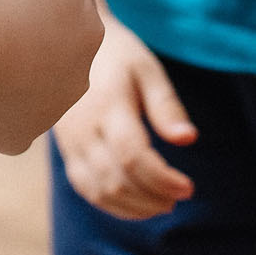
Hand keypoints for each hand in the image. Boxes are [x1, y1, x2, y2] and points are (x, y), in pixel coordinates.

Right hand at [0, 0, 132, 154]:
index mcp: (89, 33)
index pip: (72, 14)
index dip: (40, 1)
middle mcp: (77, 79)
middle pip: (54, 55)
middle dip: (30, 41)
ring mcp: (46, 114)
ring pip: (30, 90)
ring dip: (11, 75)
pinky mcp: (15, 139)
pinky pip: (4, 119)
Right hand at [53, 14, 197, 218]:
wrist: (67, 47)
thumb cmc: (116, 56)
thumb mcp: (146, 69)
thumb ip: (165, 106)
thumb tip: (188, 139)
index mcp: (107, 105)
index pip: (132, 156)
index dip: (161, 180)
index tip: (188, 188)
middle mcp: (84, 128)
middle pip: (116, 180)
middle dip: (152, 197)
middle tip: (180, 196)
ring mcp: (71, 142)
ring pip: (99, 191)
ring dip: (134, 207)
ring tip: (163, 204)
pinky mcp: (67, 151)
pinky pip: (86, 188)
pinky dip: (113, 205)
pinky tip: (138, 204)